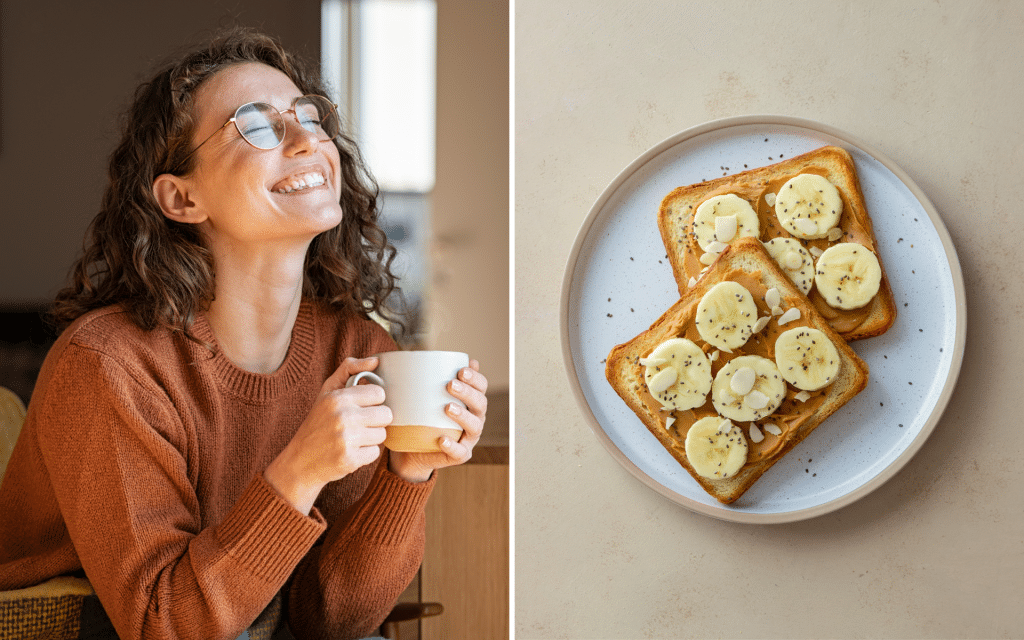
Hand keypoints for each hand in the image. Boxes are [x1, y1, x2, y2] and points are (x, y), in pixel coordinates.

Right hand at [264, 357, 390, 513]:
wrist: (299, 461)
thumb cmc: (317, 423)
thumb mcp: (327, 392)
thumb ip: (349, 369)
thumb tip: (376, 360)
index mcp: (338, 398)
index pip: (379, 393)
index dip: (373, 401)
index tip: (361, 407)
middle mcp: (343, 417)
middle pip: (386, 414)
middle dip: (375, 420)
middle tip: (359, 424)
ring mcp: (347, 440)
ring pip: (382, 435)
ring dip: (371, 438)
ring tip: (353, 438)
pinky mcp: (350, 460)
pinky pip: (375, 453)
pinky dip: (365, 454)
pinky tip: (350, 451)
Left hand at [389, 360, 488, 482]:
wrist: (414, 449)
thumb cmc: (423, 417)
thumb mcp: (426, 396)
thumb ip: (431, 378)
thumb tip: (425, 355)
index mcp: (471, 402)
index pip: (481, 387)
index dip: (475, 378)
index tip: (461, 370)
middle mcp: (475, 418)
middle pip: (480, 404)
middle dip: (468, 393)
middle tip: (450, 385)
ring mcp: (468, 438)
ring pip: (474, 427)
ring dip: (463, 416)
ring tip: (448, 407)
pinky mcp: (459, 455)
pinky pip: (460, 452)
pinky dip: (453, 445)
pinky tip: (442, 439)